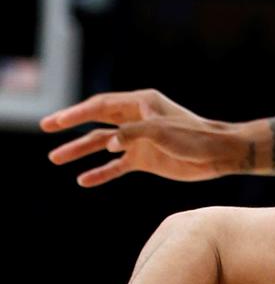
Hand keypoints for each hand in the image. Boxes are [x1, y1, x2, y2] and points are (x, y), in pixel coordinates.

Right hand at [40, 89, 249, 186]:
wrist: (220, 155)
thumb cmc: (194, 136)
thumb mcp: (162, 131)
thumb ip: (133, 133)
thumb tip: (109, 142)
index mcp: (141, 104)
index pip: (101, 106)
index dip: (76, 113)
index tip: (55, 121)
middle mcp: (137, 120)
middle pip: (97, 122)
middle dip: (71, 126)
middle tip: (46, 128)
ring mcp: (140, 140)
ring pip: (103, 145)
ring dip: (80, 151)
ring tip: (55, 159)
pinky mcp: (146, 159)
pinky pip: (117, 165)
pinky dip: (102, 171)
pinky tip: (84, 179)